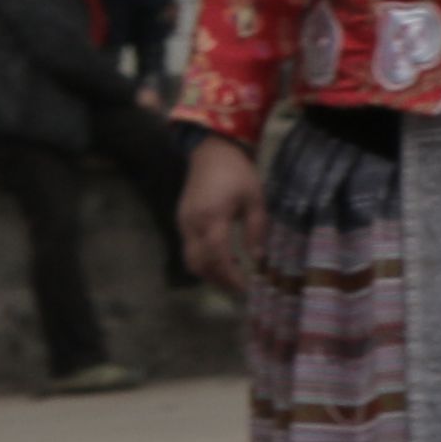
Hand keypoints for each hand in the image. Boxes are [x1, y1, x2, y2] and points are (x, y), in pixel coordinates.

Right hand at [176, 130, 262, 288]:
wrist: (211, 153)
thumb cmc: (237, 173)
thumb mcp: (255, 199)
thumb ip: (256, 230)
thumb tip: (258, 259)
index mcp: (212, 218)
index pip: (217, 257)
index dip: (230, 276)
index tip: (246, 288)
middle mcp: (192, 225)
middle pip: (198, 264)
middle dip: (218, 280)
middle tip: (239, 287)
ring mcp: (183, 223)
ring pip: (190, 259)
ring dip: (209, 272)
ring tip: (233, 274)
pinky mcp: (182, 221)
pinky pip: (189, 248)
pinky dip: (204, 259)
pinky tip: (224, 256)